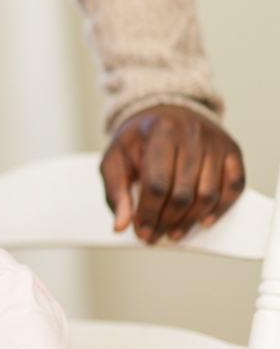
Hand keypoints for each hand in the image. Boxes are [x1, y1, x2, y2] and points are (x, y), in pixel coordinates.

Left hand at [101, 104, 244, 243]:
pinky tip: (204, 221)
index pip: (156, 184)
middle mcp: (191, 134)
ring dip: (191, 220)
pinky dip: (221, 207)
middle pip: (183, 192)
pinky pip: (234, 185)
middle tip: (155, 237)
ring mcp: (215, 142)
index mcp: (160, 132)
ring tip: (174, 233)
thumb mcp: (115, 158)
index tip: (141, 232)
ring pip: (208, 193)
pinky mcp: (232, 151)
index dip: (149, 213)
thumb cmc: (138, 139)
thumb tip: (121, 226)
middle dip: (167, 221)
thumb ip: (114, 191)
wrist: (164, 111)